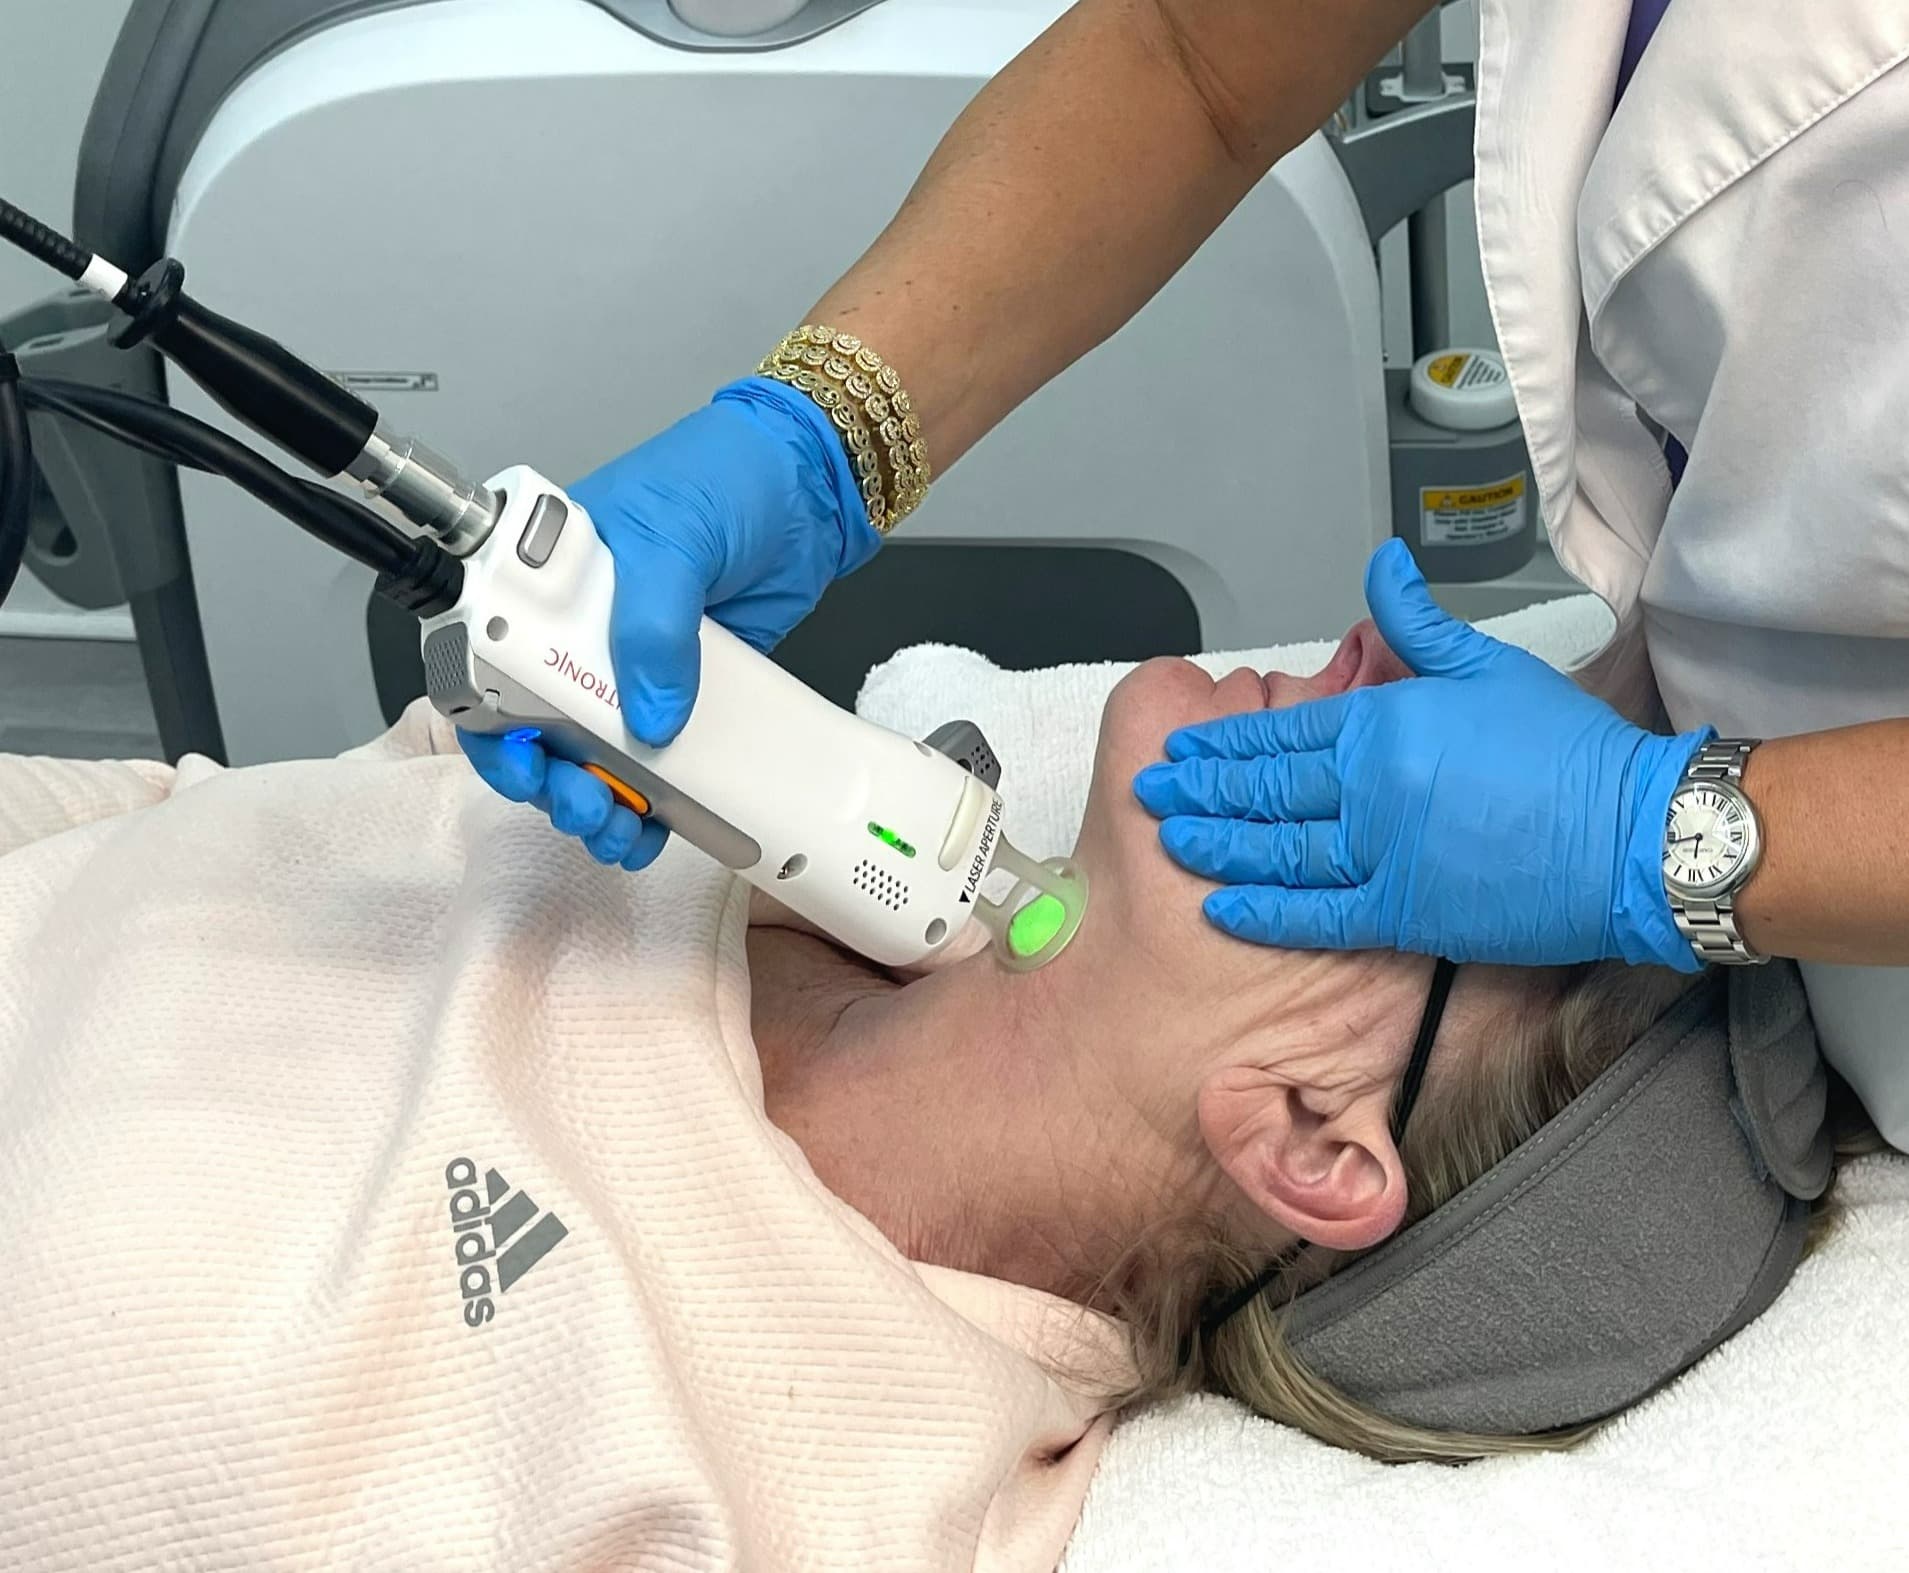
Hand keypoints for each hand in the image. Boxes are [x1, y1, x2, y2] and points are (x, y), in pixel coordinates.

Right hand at [460, 376, 879, 868]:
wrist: (810, 491)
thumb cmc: (723, 476)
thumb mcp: (674, 539)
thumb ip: (654, 626)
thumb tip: (651, 717)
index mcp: (543, 578)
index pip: (487, 660)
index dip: (488, 721)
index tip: (522, 758)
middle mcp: (575, 629)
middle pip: (532, 726)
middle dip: (547, 779)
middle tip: (579, 801)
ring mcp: (628, 666)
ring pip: (591, 755)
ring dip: (596, 801)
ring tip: (618, 828)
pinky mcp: (682, 693)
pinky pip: (655, 760)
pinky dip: (652, 801)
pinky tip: (657, 826)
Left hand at [1132, 539, 1709, 968]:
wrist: (1633, 834)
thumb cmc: (1567, 748)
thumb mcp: (1487, 665)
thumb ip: (1416, 622)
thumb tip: (1380, 564)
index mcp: (1383, 723)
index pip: (1282, 733)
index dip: (1224, 743)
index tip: (1182, 750)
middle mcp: (1368, 787)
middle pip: (1265, 789)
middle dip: (1201, 790)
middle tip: (1152, 793)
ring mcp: (1381, 853)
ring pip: (1277, 848)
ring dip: (1217, 842)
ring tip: (1173, 838)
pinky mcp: (1404, 909)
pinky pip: (1316, 911)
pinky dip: (1264, 908)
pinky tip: (1222, 903)